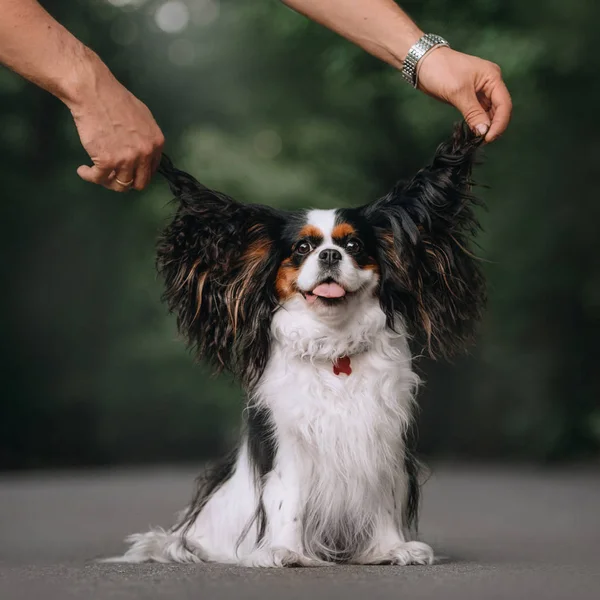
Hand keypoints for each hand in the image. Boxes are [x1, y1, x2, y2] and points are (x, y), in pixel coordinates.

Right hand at [67, 58, 164, 191]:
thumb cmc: (116, 100)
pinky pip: (99, 178)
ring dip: (108, 182)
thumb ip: (146, 138)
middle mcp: (145, 154)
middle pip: (140, 183)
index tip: (128, 170)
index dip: (138, 172)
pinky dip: (89, 176)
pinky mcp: (107, 161)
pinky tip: (83, 170)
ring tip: (98, 173)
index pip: (151, 170)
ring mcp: (127, 159)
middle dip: (127, 182)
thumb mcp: (143, 117)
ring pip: (121, 185)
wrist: (93, 92)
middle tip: (114, 175)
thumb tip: (144, 153)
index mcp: (156, 143)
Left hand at [417, 47, 511, 142]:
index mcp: (492, 77)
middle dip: (493, 126)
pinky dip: (477, 123)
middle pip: (499, 110)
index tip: (488, 138)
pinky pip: (479, 112)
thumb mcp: (458, 92)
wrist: (423, 63)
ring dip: (485, 126)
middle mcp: (490, 84)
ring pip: (489, 113)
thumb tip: (484, 131)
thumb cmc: (441, 70)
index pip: (504, 104)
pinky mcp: (470, 97)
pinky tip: (473, 131)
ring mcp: (480, 91)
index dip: (500, 123)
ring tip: (477, 139)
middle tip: (482, 142)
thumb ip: (473, 113)